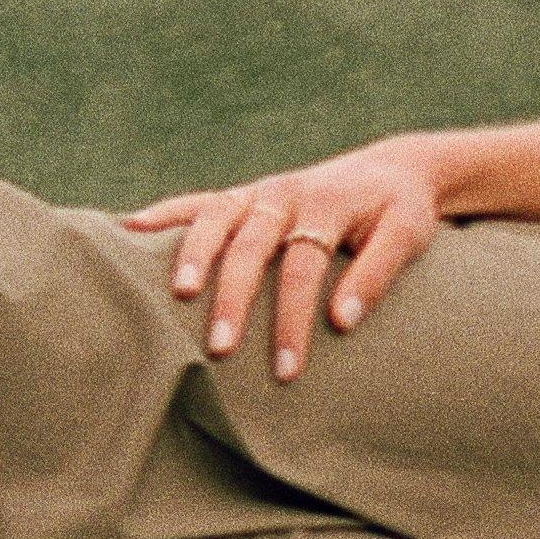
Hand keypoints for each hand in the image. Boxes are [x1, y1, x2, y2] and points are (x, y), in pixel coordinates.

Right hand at [132, 139, 455, 376]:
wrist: (393, 169)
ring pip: (217, 218)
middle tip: (220, 350)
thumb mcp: (409, 234)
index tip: (285, 369)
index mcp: (327, 204)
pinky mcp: (244, 195)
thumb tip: (341, 323)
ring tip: (176, 294)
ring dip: (194, 254)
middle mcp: (286, 193)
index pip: (303, 267)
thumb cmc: (401, 211)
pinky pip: (199, 201)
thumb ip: (378, 274)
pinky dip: (166, 213)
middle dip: (234, 299)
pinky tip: (130, 229)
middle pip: (252, 245)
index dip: (292, 318)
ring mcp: (260, 192)